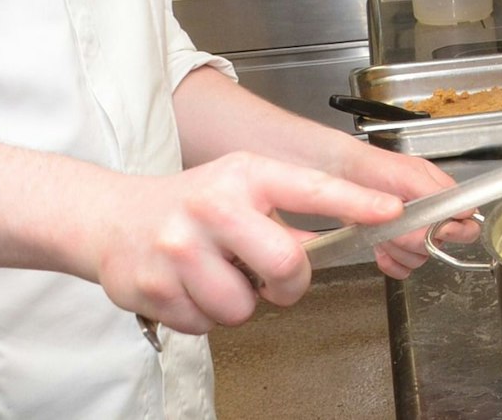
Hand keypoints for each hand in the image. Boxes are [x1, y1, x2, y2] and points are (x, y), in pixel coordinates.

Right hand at [88, 152, 402, 334]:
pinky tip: (190, 286)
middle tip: (275, 277)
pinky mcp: (154, 287)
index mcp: (245, 176)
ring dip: (240, 303)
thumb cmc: (191, 203)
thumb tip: (346, 233)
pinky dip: (205, 314)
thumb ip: (288, 207)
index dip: (356, 203)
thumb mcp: (241, 186)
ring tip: (218, 274)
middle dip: (290, 283)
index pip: (312, 188)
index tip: (392, 212)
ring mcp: (180, 248)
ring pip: (244, 307)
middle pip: (287, 264)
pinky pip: (206, 324)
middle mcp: (213, 207)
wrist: (110, 219)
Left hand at [325, 143, 478, 278]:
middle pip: (440, 246)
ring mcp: (411, 233)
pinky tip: (380, 248)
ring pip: (419, 258)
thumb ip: (437, 192)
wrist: (343, 175)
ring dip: (398, 248)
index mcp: (442, 197)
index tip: (438, 227)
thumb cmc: (375, 168)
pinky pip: (402, 268)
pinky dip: (390, 261)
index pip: (467, 223)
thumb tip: (466, 212)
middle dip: (415, 237)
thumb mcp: (409, 174)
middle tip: (398, 222)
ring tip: (383, 229)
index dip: (455, 231)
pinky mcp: (393, 247)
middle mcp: (430, 217)